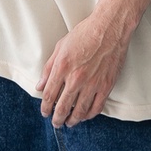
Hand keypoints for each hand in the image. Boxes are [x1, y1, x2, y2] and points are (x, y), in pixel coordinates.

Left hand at [36, 13, 129, 127]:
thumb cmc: (85, 34)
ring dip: (72, 120)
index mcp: (62, 67)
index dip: (45, 108)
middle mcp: (76, 78)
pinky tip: (85, 116)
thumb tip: (40, 86)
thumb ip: (48, 68)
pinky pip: (96, 107)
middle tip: (56, 123)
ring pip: (79, 111)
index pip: (49, 96)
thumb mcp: (60, 47)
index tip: (45, 112)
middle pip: (62, 107)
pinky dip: (89, 115)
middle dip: (57, 118)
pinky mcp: (106, 85)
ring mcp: (92, 83)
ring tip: (69, 123)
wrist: (109, 28)